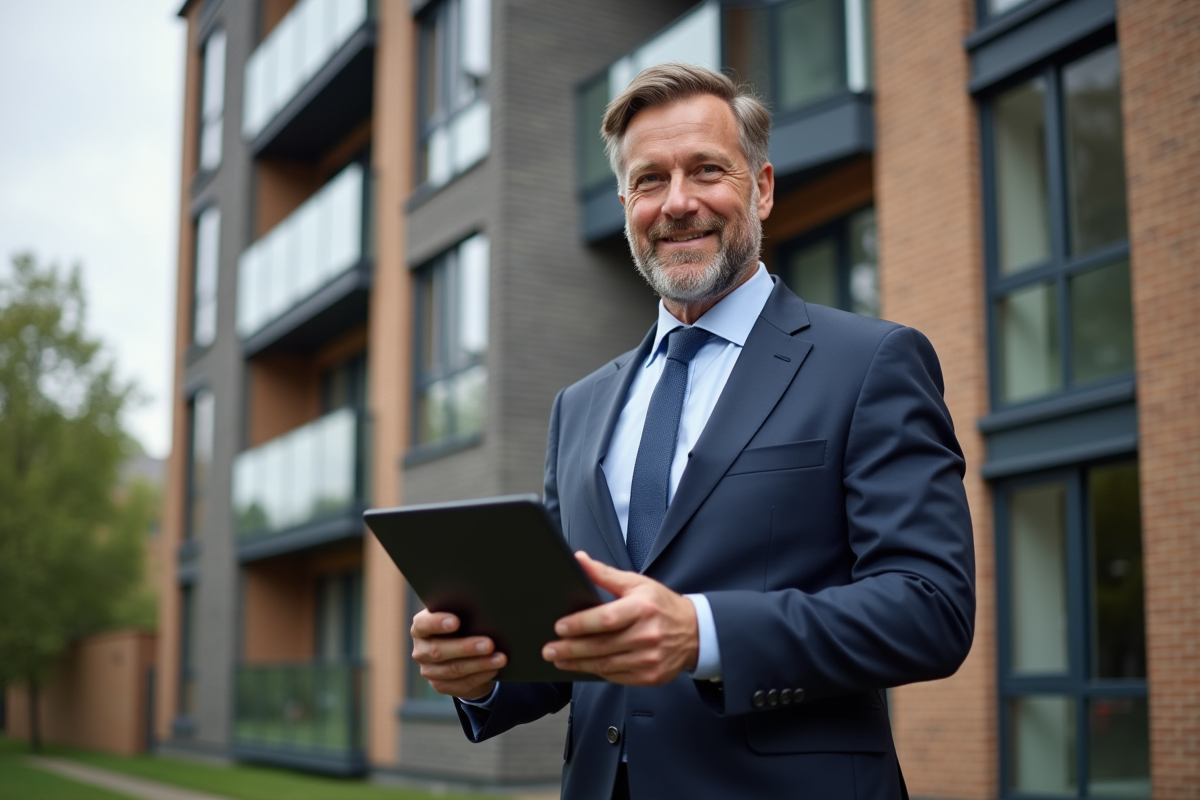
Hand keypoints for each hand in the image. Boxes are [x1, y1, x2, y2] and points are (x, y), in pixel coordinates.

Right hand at [410, 609, 505, 700]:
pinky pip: (462, 683)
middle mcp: (421, 650)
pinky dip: (481, 676)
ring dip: (480, 664)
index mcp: (421, 627)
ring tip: (500, 658)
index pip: (423, 624)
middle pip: (439, 650)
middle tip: (489, 644)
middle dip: (466, 647)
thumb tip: (484, 611)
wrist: (462, 652)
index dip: (437, 623)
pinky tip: (494, 669)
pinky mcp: (440, 685)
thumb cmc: (463, 625)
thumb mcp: (460, 617)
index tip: (456, 621)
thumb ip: (464, 614)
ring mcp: (428, 670)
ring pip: (454, 669)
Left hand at [541, 552, 698, 685]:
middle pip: (601, 646)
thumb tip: (579, 560)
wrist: (694, 632)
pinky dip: (597, 671)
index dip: (580, 624)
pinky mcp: (650, 676)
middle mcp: (647, 635)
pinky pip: (616, 676)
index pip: (606, 619)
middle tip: (549, 649)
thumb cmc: (661, 605)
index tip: (559, 627)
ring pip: (605, 665)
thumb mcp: (636, 583)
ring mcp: (649, 659)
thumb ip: (605, 574)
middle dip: (570, 649)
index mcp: (642, 608)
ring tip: (559, 659)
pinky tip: (582, 666)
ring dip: (578, 664)